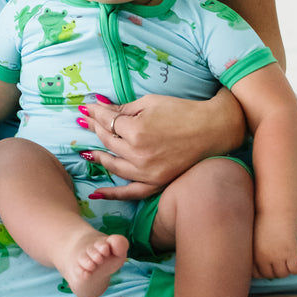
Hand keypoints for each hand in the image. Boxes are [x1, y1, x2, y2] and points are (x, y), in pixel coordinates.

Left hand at [76, 88, 246, 200]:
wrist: (212, 129)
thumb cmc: (181, 111)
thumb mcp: (149, 102)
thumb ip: (123, 109)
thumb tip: (101, 107)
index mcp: (136, 130)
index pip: (108, 121)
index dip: (96, 113)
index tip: (87, 107)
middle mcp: (138, 153)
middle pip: (108, 141)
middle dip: (95, 129)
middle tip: (85, 122)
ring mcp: (147, 171)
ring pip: (114, 166)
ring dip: (99, 157)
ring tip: (88, 151)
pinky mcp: (157, 182)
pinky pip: (131, 192)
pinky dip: (114, 193)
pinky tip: (98, 193)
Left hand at [252, 216, 296, 279]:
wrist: (277, 209)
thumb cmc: (265, 221)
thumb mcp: (255, 240)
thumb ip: (256, 254)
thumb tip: (256, 271)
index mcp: (252, 254)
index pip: (256, 274)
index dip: (263, 270)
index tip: (268, 264)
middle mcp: (264, 258)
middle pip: (271, 275)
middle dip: (275, 270)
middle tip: (280, 259)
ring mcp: (277, 257)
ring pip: (283, 274)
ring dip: (286, 268)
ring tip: (287, 257)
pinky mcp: (291, 253)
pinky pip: (295, 270)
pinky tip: (295, 257)